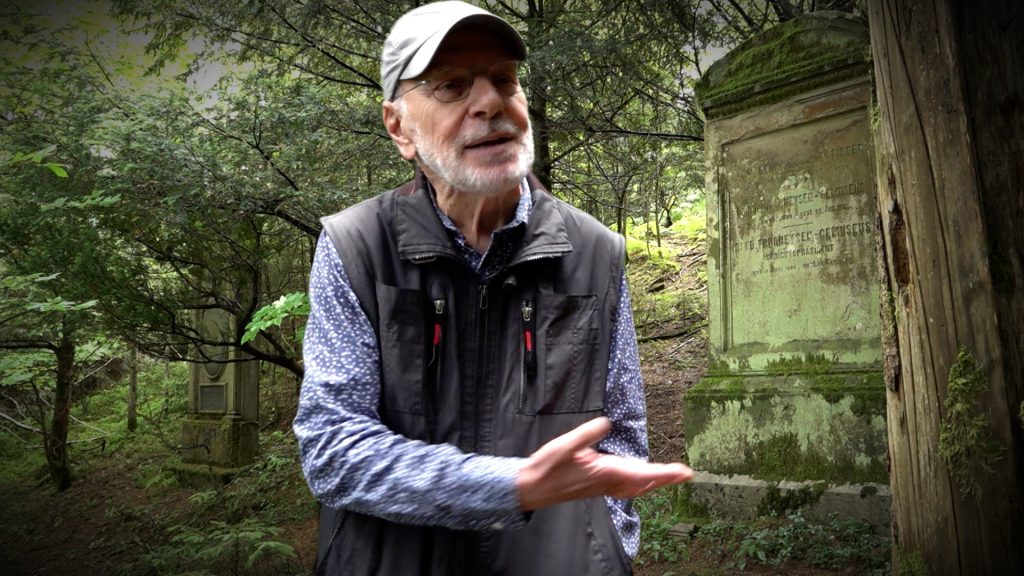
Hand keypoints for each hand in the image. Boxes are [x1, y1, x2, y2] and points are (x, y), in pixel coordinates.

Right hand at [516, 416, 693, 510]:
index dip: (664, 473)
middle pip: (643, 483)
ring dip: (654, 482)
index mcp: (604, 472)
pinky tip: (639, 482)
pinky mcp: (596, 486)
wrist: (531, 488)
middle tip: (686, 474)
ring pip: (635, 487)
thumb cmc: (546, 468)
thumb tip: (606, 423)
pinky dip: (639, 484)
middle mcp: (607, 482)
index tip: (683, 472)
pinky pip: (625, 488)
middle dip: (665, 478)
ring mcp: (602, 487)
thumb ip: (586, 434)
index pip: (641, 474)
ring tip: (670, 477)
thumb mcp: (564, 446)